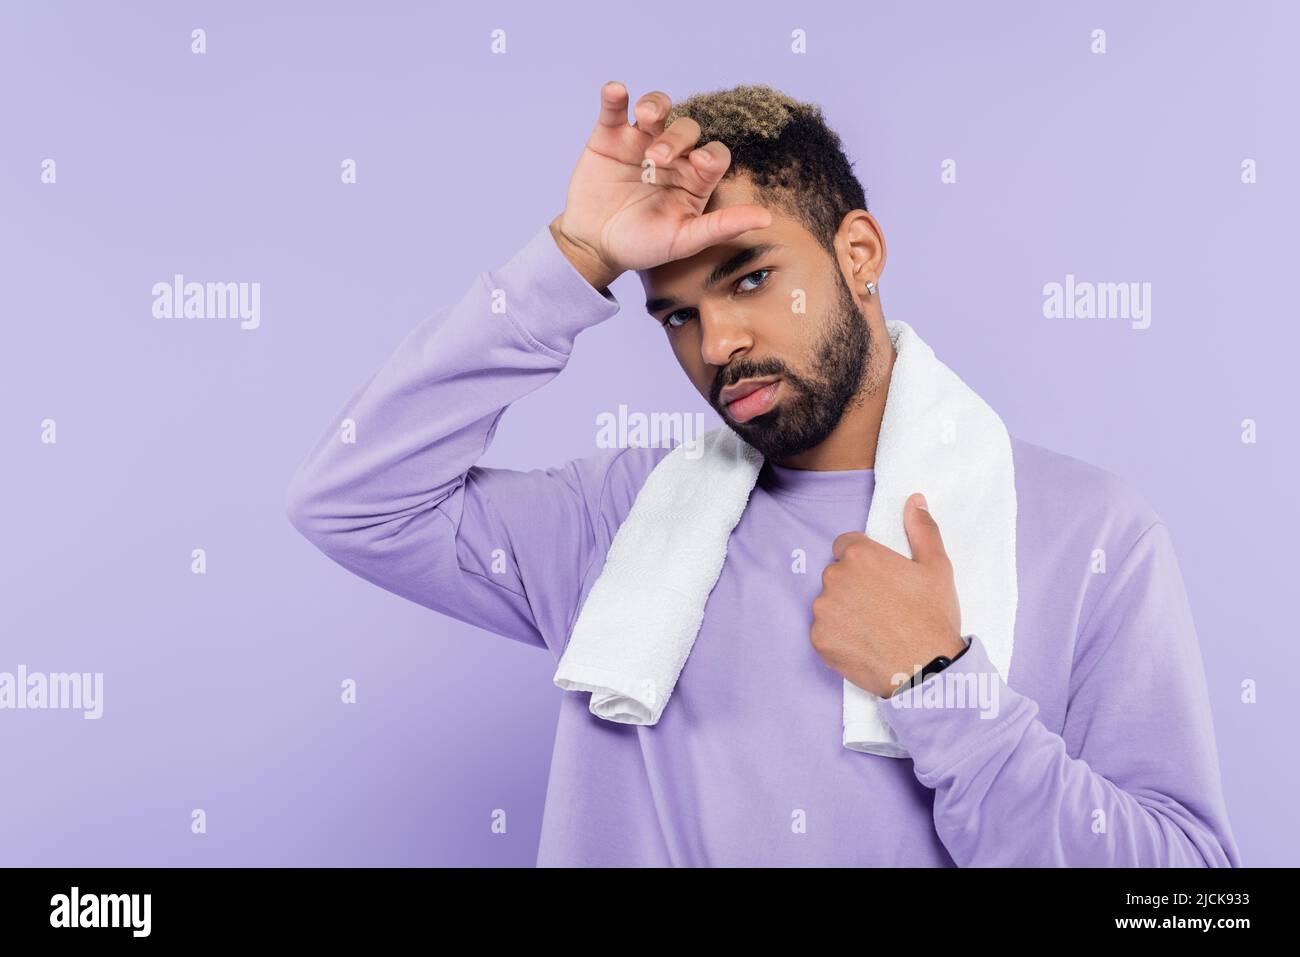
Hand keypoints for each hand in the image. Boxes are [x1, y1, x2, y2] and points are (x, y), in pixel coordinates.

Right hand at [550, 80, 772, 289]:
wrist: (594, 245)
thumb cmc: (642, 246)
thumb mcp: (682, 241)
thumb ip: (721, 227)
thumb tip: (766, 219)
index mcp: (695, 178)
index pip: (715, 154)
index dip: (711, 154)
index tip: (699, 163)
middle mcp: (673, 155)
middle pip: (687, 129)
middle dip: (676, 139)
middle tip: (657, 159)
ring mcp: (640, 141)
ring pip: (657, 108)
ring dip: (655, 105)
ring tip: (645, 116)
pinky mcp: (609, 135)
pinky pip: (615, 108)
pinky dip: (615, 96)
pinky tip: (615, 91)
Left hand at [810, 493, 964, 697]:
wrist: (926, 670)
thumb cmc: (933, 617)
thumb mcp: (937, 567)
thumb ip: (922, 529)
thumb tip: (914, 499)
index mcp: (860, 555)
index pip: (846, 546)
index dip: (864, 561)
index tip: (880, 579)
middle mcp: (834, 578)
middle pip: (836, 574)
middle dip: (853, 585)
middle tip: (881, 606)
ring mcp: (823, 610)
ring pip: (828, 602)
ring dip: (843, 610)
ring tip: (874, 627)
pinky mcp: (818, 639)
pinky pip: (823, 631)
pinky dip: (838, 636)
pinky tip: (863, 644)